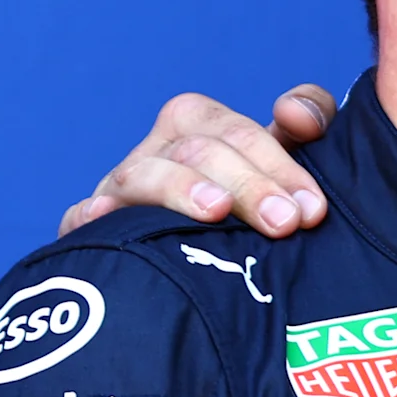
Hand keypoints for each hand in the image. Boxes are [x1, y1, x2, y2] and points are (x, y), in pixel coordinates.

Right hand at [60, 84, 337, 238]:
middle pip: (199, 150)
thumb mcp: (281, 169)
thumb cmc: (247, 216)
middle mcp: (158, 152)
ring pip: (146, 174)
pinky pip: (82, 216)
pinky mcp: (91, 229)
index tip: (314, 207)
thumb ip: (305, 125)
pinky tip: (104, 217)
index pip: (235, 129)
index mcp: (200, 128)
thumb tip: (298, 113)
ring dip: (182, 188)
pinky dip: (90, 214)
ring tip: (217, 212)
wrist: (192, 283)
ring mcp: (120, 189)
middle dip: (249, 183)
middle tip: (287, 222)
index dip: (278, 159)